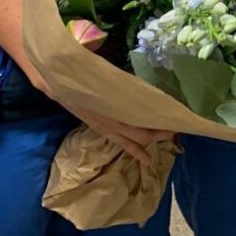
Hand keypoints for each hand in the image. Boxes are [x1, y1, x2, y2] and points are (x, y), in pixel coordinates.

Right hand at [21, 63, 173, 166]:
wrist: (57, 85)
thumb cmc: (83, 75)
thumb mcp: (104, 74)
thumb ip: (122, 80)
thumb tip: (145, 79)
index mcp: (115, 108)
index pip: (143, 120)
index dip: (160, 122)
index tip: (176, 117)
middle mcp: (113, 123)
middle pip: (143, 134)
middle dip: (162, 132)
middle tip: (178, 127)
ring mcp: (108, 129)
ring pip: (135, 142)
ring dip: (152, 141)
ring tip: (170, 140)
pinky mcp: (103, 131)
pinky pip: (123, 145)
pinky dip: (136, 152)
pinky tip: (148, 160)